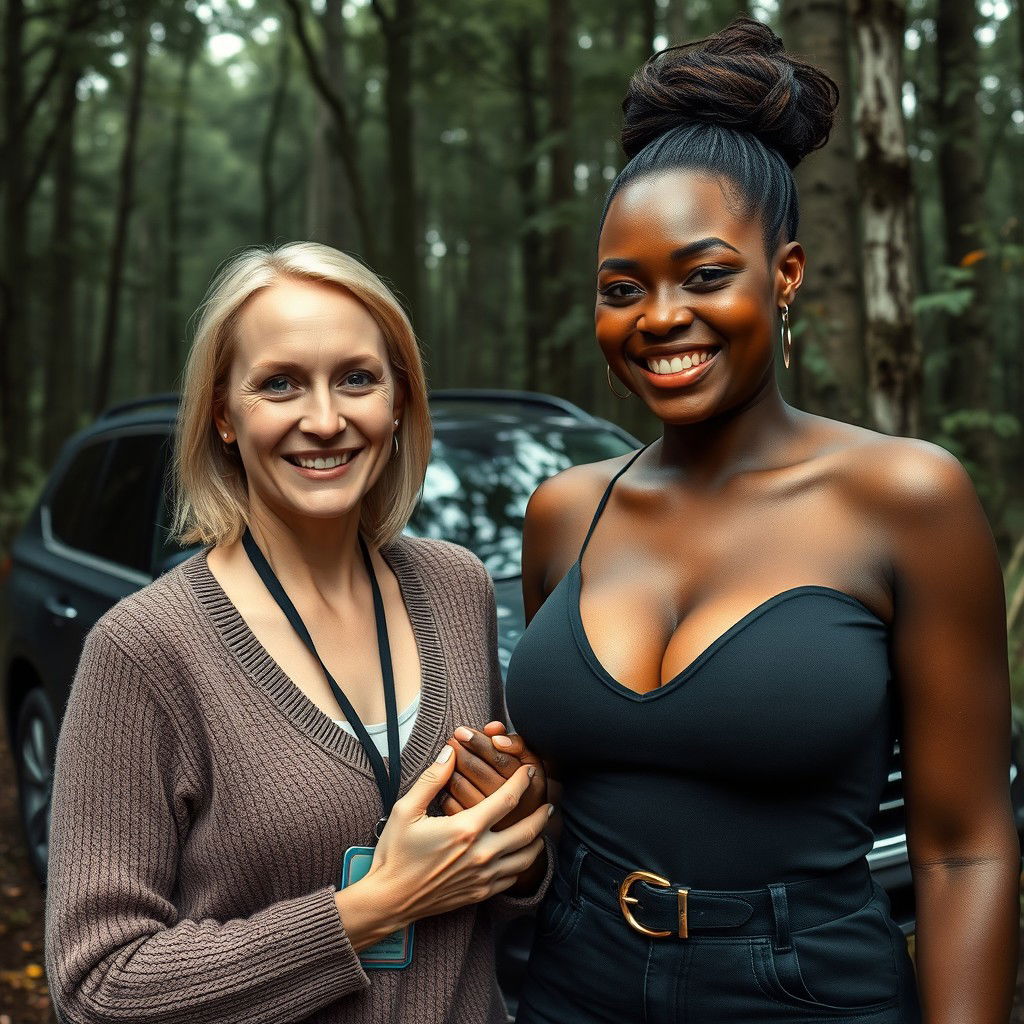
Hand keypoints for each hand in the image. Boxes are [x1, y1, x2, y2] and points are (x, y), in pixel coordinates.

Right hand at [335, 744, 549, 949]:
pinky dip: (523, 864)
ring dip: (537, 840)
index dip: (522, 781)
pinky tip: (521, 855)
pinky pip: (513, 878)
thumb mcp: (407, 810)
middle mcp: (481, 854)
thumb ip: (432, 779)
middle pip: (527, 830)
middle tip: (547, 802)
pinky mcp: (480, 894)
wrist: (389, 900)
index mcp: (466, 829)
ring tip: (539, 829)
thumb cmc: (395, 854)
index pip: (507, 799)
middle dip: (541, 813)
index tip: (530, 771)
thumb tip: (450, 752)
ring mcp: (483, 877)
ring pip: (526, 857)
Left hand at [442, 722, 546, 831]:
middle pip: (478, 770)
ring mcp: (490, 822)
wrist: (523, 831)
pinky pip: (450, 805)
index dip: (479, 741)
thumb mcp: (531, 764)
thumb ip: (516, 743)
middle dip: (461, 751)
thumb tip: (492, 729)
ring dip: (450, 768)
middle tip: (452, 739)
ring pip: (462, 786)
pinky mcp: (472, 833)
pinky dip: (445, 789)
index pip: (498, 758)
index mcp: (527, 784)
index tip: (463, 731)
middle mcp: (510, 806)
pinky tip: (446, 781)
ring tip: (448, 756)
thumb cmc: (525, 788)